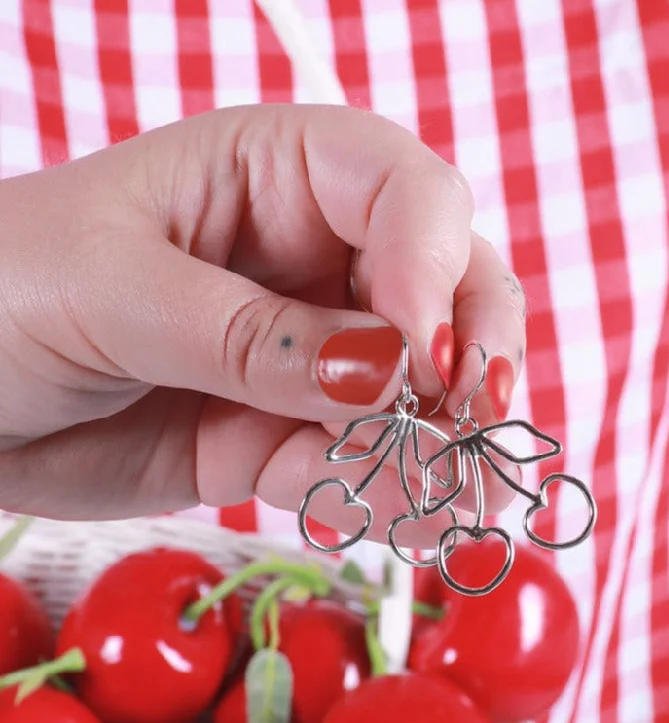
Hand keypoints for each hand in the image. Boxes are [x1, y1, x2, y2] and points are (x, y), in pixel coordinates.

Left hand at [0, 105, 525, 540]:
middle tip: (475, 424)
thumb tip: (384, 370)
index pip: (403, 192)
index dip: (433, 265)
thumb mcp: (111, 288)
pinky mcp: (286, 433)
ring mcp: (309, 353)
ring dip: (447, 444)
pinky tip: (415, 519)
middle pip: (447, 287)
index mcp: (275, 173)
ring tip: (459, 500)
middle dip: (472, 356)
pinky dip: (393, 493)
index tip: (426, 352)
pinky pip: (363, 461)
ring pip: (420, 389)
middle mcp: (312, 258)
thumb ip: (249, 332)